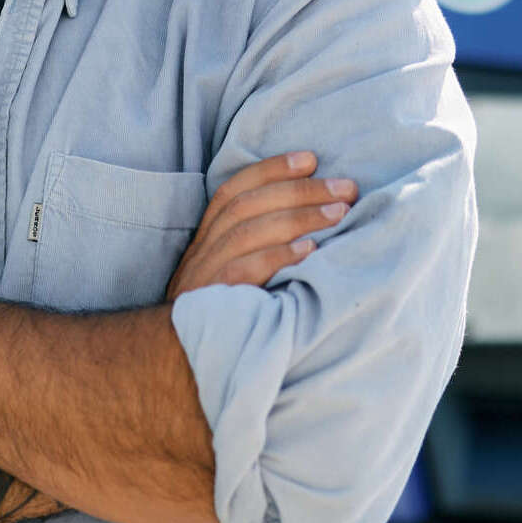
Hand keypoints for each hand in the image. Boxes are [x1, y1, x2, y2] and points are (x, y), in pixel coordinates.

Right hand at [165, 151, 356, 301]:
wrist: (176, 364)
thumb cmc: (218, 320)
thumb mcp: (227, 278)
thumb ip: (253, 250)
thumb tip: (309, 222)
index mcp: (205, 240)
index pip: (233, 190)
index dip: (270, 169)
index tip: (310, 158)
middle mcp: (201, 252)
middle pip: (247, 205)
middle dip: (300, 190)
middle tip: (346, 189)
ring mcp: (203, 276)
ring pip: (247, 232)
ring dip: (298, 218)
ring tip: (339, 214)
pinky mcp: (211, 303)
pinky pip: (242, 272)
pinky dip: (277, 257)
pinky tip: (310, 251)